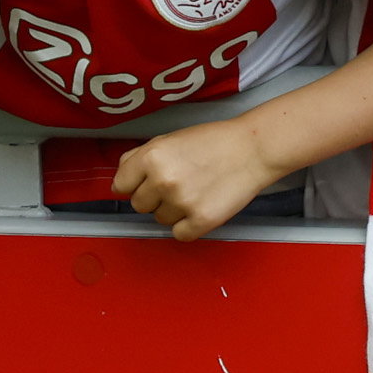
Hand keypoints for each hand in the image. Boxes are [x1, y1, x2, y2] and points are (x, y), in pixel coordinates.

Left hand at [115, 113, 286, 237]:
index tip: (141, 185)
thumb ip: (139, 157)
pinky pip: (179, 234)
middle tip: (176, 184)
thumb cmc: (212, 142)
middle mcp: (163, 180)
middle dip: (153, 197)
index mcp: (151, 157)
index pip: (121, 185)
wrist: (250, 149)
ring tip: (193, 191)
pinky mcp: (201, 221)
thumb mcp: (168, 139)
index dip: (132, 184)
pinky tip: (199, 207)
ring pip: (160, 220)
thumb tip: (121, 177)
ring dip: (172, 210)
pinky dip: (188, 226)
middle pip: (139, 205)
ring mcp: (181, 202)